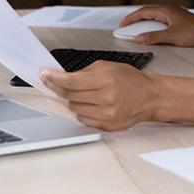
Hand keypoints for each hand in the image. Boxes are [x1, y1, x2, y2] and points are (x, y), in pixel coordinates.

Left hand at [40, 61, 158, 130]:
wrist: (150, 97)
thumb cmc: (130, 80)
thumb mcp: (107, 67)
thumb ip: (85, 73)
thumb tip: (63, 77)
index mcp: (105, 80)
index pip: (71, 81)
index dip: (54, 79)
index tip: (44, 75)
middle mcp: (105, 99)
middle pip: (70, 96)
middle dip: (60, 88)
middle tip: (55, 82)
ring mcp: (106, 114)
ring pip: (74, 108)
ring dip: (73, 100)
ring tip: (83, 93)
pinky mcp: (107, 125)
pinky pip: (83, 119)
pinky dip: (82, 110)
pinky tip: (90, 104)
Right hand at [119, 5, 193, 46]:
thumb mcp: (171, 37)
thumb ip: (153, 37)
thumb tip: (140, 38)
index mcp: (164, 10)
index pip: (142, 12)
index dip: (130, 18)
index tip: (122, 24)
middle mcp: (168, 9)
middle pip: (146, 11)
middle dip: (134, 18)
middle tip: (126, 26)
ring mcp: (173, 12)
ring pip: (153, 14)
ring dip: (143, 20)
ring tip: (136, 28)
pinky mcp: (177, 18)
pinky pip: (160, 17)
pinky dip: (151, 22)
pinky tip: (152, 29)